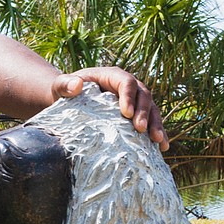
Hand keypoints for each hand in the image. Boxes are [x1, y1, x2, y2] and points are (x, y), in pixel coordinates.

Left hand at [51, 67, 168, 150]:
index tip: (126, 114)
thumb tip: (76, 85)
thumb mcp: (60, 86)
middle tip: (141, 130)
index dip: (128, 96)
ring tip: (158, 141)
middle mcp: (128, 86)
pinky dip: (157, 133)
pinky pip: (151, 122)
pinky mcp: (137, 115)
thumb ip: (65, 84)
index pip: (126, 82)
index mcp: (113, 76)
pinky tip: (162, 147)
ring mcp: (135, 101)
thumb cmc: (64, 92)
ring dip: (156, 124)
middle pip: (143, 96)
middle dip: (145, 113)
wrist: (69, 103)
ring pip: (152, 109)